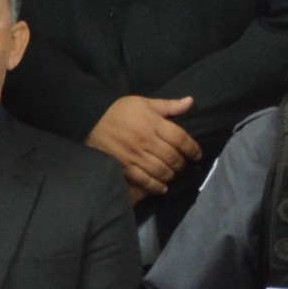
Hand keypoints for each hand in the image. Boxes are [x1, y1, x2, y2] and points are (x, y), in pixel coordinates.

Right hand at [84, 94, 199, 198]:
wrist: (90, 119)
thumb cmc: (120, 111)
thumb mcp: (144, 103)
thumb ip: (168, 106)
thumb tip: (191, 102)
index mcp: (153, 123)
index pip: (180, 138)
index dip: (192, 149)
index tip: (197, 154)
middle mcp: (146, 141)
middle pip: (173, 157)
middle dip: (182, 164)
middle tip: (182, 165)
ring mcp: (135, 156)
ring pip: (161, 171)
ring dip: (171, 175)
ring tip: (172, 174)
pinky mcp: (124, 167)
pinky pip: (145, 181)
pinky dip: (156, 186)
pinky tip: (162, 187)